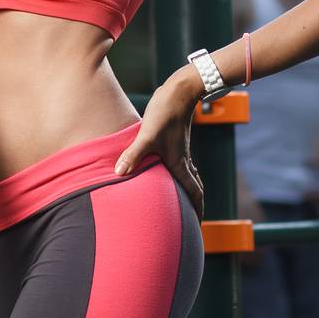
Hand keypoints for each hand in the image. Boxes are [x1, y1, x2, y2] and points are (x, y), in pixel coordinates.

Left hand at [114, 70, 204, 216]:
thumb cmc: (164, 114)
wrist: (179, 92)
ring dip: (188, 188)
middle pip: (194, 187)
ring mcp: (181, 150)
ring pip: (189, 175)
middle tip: (194, 219)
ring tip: (184, 200)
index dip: (197, 209)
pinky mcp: (176, 140)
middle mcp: (183, 160)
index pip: (193, 192)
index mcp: (179, 164)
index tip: (199, 226)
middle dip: (195, 203)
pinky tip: (170, 170)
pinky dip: (181, 173)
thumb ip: (133, 155)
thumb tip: (118, 173)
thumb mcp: (146, 136)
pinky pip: (182, 163)